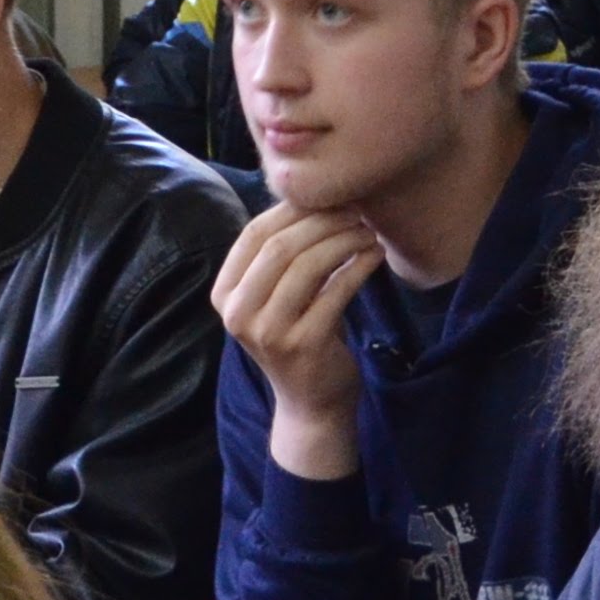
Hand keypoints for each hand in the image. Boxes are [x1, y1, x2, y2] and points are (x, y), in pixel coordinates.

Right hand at [214, 202, 387, 482]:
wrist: (311, 402)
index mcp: (224, 294)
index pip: (254, 234)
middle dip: (323, 221)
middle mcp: (237, 313)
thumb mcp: (277, 296)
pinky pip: (336, 290)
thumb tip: (315, 197)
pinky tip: (376, 255)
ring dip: (344, 240)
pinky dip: (359, 266)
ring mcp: (268, 331)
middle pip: (280, 246)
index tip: (330, 197)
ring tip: (369, 231)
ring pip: (307, 265)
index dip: (293, 209)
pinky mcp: (303, 344)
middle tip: (357, 211)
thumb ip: (281, 256)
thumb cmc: (297, 336)